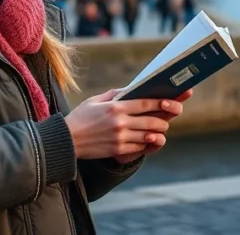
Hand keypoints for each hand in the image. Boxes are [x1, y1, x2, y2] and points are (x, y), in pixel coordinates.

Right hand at [64, 89, 182, 159]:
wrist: (66, 140)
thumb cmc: (80, 117)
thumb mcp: (96, 100)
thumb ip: (115, 94)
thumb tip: (132, 89)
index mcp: (116, 107)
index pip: (146, 104)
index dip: (163, 103)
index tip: (173, 102)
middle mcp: (121, 122)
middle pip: (153, 121)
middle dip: (164, 120)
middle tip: (165, 119)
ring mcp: (121, 137)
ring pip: (150, 135)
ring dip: (158, 133)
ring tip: (159, 130)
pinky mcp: (118, 149)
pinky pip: (140, 147)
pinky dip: (146, 143)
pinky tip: (147, 140)